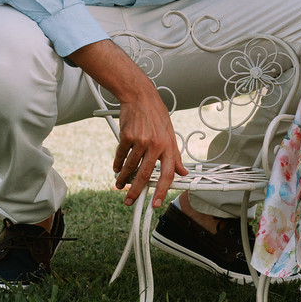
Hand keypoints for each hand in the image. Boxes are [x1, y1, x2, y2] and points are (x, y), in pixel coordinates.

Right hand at [69, 38, 188, 208]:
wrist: (141, 97)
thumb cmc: (157, 117)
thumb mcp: (171, 135)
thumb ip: (176, 156)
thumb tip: (184, 173)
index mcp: (169, 146)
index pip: (168, 174)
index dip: (162, 191)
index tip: (155, 204)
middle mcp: (156, 145)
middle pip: (146, 174)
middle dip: (136, 191)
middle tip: (130, 201)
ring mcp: (141, 140)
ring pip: (130, 167)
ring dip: (124, 179)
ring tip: (120, 185)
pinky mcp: (127, 136)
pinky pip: (120, 156)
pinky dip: (117, 164)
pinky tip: (116, 169)